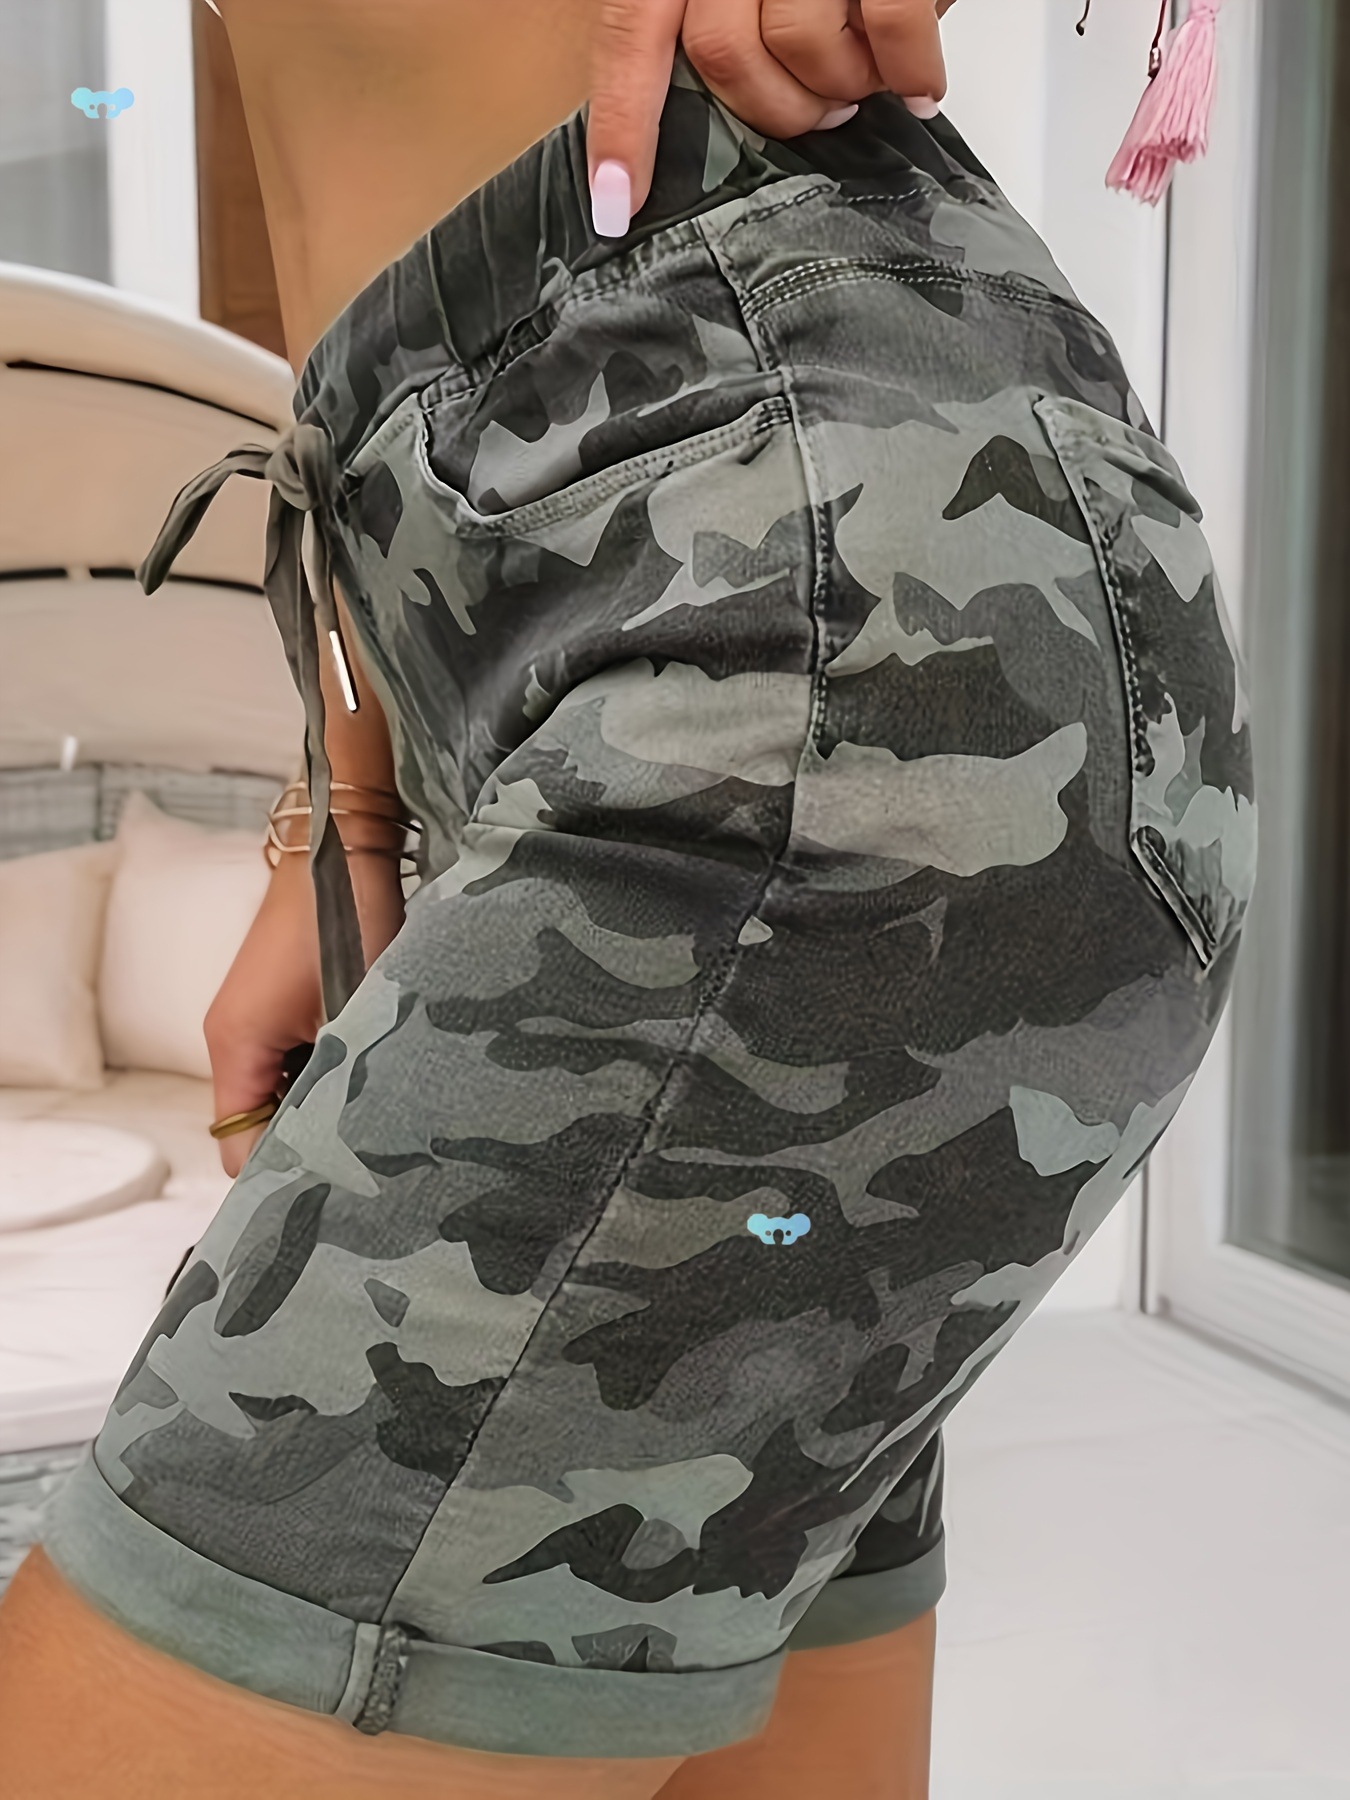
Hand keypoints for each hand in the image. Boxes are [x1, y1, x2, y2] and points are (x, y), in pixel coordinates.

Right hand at [203, 850, 403, 1175]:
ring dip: (321, 1105)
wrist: (342, 849)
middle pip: (258, 1126)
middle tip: (371, 1156)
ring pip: (280, 1096)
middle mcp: (234, 1041)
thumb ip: (341, 1079)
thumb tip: (353, 1142)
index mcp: (236, 1047)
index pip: (239, 1148)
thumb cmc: (344, 918)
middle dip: (309, 1142)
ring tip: (376, 1110)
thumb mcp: (350, 1009)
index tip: (340, 1187)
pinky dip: (324, 1073)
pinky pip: (292, 1063)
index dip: (286, 1173)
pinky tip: (368, 1070)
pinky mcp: (277, 1008)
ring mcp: (253, 1024)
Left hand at [586, 0, 959, 235]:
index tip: (616, 203)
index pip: (632, 34)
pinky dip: (908, 70)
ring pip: (799, 42)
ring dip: (839, 84)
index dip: (622, 124)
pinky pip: (890, 25)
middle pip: (721, 52)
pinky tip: (916, 90)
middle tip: (816, 115)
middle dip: (772, 109)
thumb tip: (717, 123)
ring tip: (863, 76)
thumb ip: (723, 27)